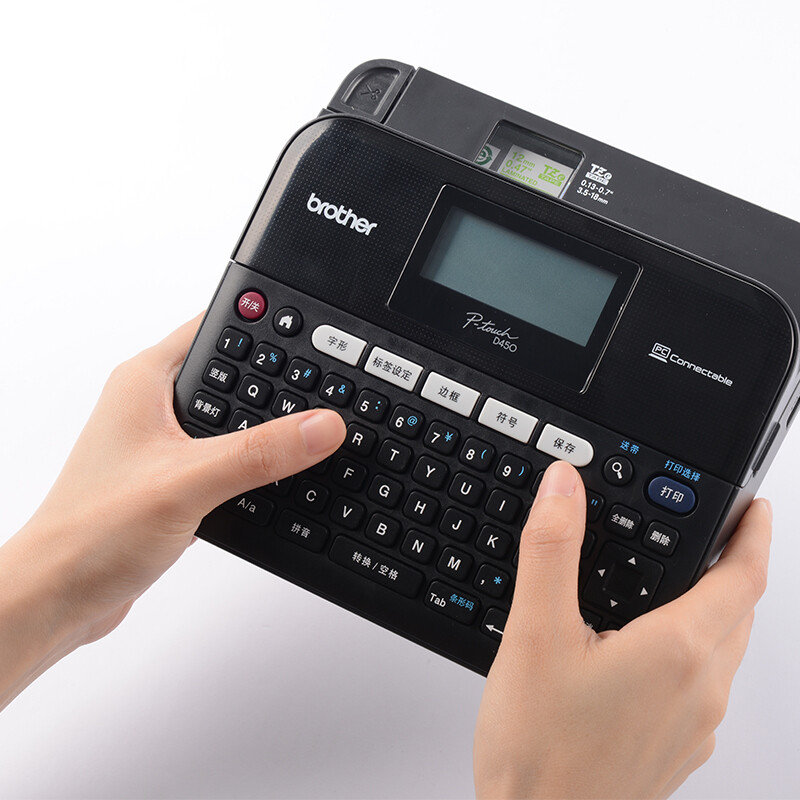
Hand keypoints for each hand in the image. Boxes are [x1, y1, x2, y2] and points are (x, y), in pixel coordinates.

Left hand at [0, 316, 344, 706]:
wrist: (59, 598)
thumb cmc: (89, 535)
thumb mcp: (186, 484)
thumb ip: (259, 452)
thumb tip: (320, 426)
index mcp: (147, 381)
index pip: (218, 328)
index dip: (266, 325)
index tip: (314, 338)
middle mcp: (154, 405)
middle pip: (234, 372)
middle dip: (279, 381)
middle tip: (325, 389)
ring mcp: (164, 443)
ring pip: (234, 418)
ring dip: (268, 428)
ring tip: (311, 432)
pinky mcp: (174, 479)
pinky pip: (229, 456)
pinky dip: (256, 464)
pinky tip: (278, 477)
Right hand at [473, 461, 770, 799]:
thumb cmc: (539, 752)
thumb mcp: (536, 633)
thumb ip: (553, 548)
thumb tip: (564, 487)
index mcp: (678, 652)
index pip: (744, 577)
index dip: (753, 534)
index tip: (754, 508)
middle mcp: (700, 692)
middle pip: (738, 612)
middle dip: (730, 567)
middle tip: (705, 536)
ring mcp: (692, 727)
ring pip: (720, 650)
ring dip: (710, 609)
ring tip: (666, 584)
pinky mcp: (674, 748)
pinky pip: (700, 684)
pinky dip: (687, 650)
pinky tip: (638, 651)